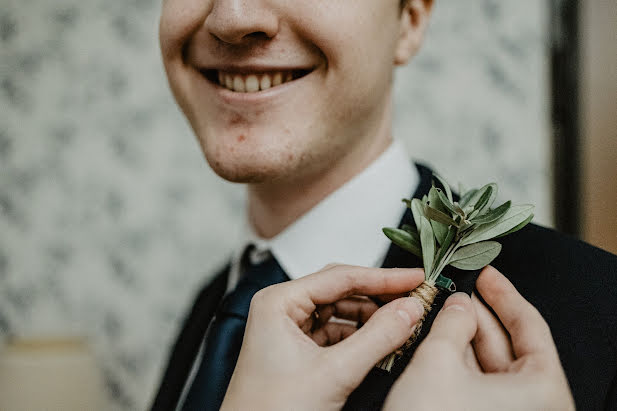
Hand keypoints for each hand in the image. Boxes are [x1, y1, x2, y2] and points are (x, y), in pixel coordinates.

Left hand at [221, 264, 425, 410]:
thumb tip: (409, 310)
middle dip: (379, 296)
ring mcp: (288, 329)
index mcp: (278, 302)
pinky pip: (335, 332)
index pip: (340, 277)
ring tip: (403, 321)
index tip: (415, 277)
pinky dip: (360, 336)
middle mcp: (281, 309)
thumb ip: (377, 338)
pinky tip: (382, 340)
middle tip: (414, 297)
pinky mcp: (298, 349)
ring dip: (372, 317)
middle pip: (340, 290)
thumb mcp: (334, 373)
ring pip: (340, 311)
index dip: (383, 277)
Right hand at [384, 266, 573, 410]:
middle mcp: (531, 406)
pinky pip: (476, 383)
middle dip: (478, 316)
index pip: (530, 327)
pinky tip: (438, 341)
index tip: (487, 273)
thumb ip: (451, 324)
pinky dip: (457, 360)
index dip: (505, 294)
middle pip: (508, 346)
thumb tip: (458, 304)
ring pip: (489, 365)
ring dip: (463, 337)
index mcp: (541, 392)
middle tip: (455, 290)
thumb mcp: (437, 363)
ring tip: (440, 313)